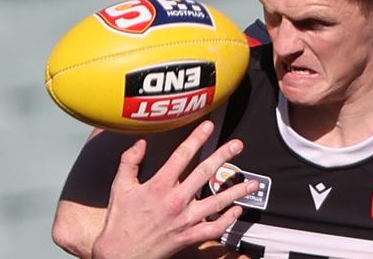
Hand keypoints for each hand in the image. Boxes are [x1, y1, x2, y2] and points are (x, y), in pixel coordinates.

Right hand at [92, 121, 257, 258]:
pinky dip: (228, 220)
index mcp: (158, 185)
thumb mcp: (120, 187)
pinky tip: (238, 211)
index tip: (208, 126)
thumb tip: (141, 141)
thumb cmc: (120, 222)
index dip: (196, 138)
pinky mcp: (189, 236)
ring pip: (217, 202)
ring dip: (237, 191)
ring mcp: (185, 219)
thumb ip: (130, 161)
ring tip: (252, 183)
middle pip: (205, 173)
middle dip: (224, 156)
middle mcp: (175, 200)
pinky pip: (214, 229)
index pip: (182, 155)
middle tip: (238, 145)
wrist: (119, 254)